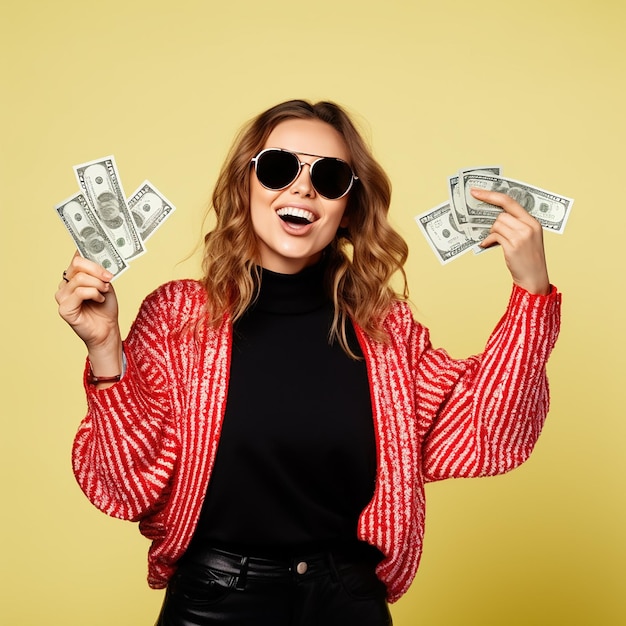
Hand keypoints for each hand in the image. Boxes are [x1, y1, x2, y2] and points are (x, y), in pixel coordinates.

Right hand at [55, 252, 122, 371]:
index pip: (76, 257)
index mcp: (74, 276)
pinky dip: (94, 293)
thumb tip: (101, 256)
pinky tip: (100, 299)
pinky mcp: (64, 308)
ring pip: (80, 278)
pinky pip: (80, 292)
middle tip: (109, 277)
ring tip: (105, 291)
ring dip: (98, 284)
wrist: (108, 329)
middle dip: (97, 269)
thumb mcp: (106, 284)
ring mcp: (62, 296)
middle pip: (77, 264)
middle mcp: (65, 284)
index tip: (104, 250)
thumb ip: (100, 271)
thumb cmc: (105, 307)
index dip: (88, 251)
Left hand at [471, 188, 550, 294]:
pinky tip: (486, 245)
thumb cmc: (528, 259)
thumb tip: (494, 218)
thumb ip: (515, 225)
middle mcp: (528, 227)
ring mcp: (521, 236)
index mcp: (533, 222)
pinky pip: (494, 236)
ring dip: (491, 232)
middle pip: (501, 214)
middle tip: (481, 221)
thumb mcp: (527, 238)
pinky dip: (488, 240)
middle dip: (491, 220)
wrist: (534, 278)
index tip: (476, 191)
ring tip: (490, 240)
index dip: (491, 195)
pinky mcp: (513, 246)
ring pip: (497, 224)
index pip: (510, 201)